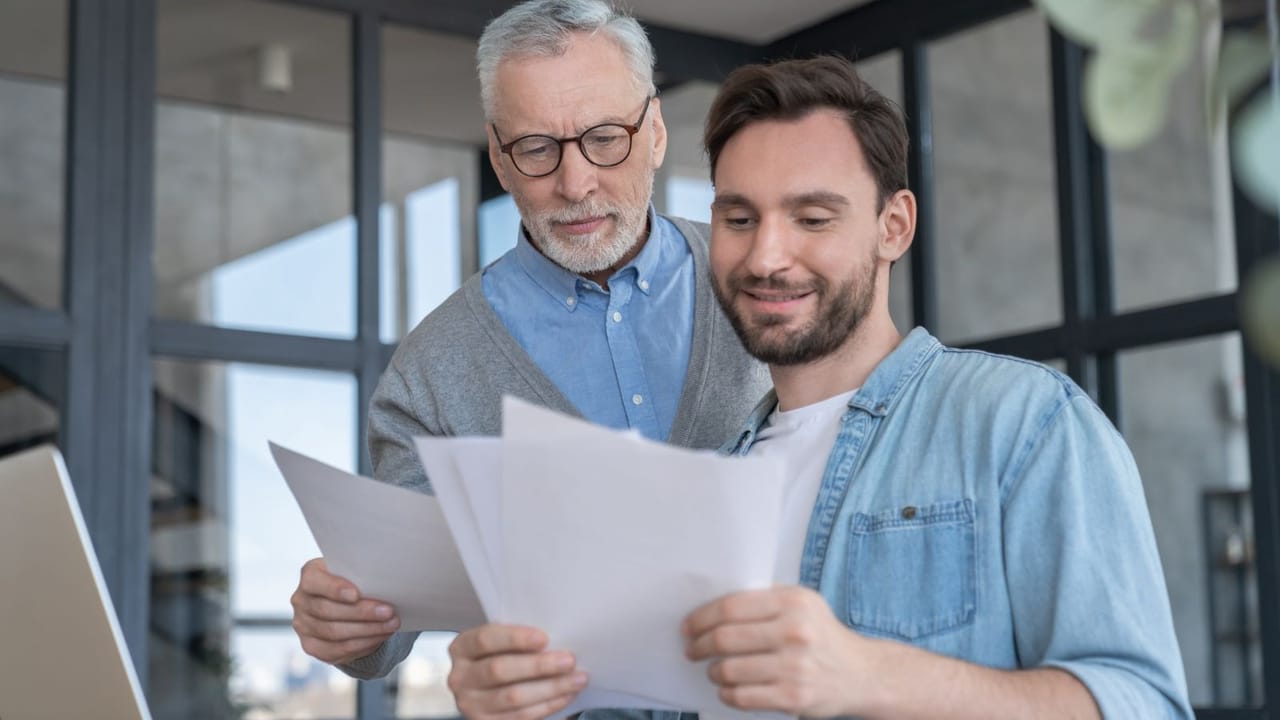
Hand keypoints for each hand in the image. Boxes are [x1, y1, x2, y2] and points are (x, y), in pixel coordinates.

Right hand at [291, 557, 399, 664]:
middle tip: (388, 612)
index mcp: (310, 575)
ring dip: (367, 630)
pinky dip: (362, 644)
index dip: (334, 589)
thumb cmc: (354, 581)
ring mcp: (303, 625)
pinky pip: (336, 650)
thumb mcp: (355, 572)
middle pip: (328, 611)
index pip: (314, 581)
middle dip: (362, 613)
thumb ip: (361, 576)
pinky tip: (379, 637)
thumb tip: (384, 586)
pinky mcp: (311, 646)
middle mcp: (300, 600)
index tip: (356, 594)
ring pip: (334, 633)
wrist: (344, 602)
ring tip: (391, 625)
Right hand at [447, 624, 588, 719]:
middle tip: (569, 660)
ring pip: (513, 697)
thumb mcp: (502, 643)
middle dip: (539, 665)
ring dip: (551, 687)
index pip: (485, 639)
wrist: (488, 689)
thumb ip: (519, 639)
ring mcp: (470, 705)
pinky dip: (548, 705)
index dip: (515, 638)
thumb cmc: (502, 656)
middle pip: (500, 670)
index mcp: (462, 648)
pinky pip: (521, 716)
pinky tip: (566, 695)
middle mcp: (460, 677)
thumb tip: (557, 637)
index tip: (544, 638)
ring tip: (577, 679)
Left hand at [683, 586, 877, 717]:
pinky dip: (727, 694)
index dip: (701, 618)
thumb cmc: (821, 635)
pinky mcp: (794, 697)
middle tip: (692, 650)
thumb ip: (764, 600)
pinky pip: (742, 697)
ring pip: (730, 670)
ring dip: (714, 671)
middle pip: (725, 638)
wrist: (862, 674)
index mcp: (793, 602)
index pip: (731, 607)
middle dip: (699, 645)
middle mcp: (795, 632)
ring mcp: (795, 667)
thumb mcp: (803, 604)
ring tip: (714, 670)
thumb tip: (711, 608)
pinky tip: (727, 689)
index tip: (688, 626)